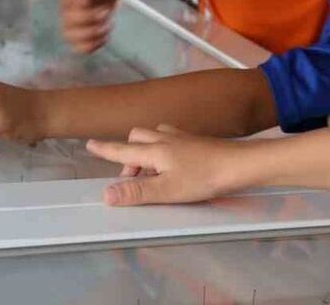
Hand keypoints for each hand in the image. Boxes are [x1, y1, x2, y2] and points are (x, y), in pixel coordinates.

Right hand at [60, 0, 126, 52]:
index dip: (80, 2)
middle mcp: (66, 7)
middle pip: (69, 21)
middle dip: (91, 19)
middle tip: (105, 11)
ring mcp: (70, 23)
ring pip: (71, 38)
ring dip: (92, 35)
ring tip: (106, 26)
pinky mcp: (79, 35)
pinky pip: (80, 48)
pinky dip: (93, 46)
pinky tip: (104, 35)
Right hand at [85, 124, 249, 205]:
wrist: (239, 164)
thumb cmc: (204, 177)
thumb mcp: (166, 190)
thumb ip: (136, 192)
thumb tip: (106, 194)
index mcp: (155, 151)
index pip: (122, 150)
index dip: (105, 150)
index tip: (90, 144)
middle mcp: (166, 139)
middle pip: (137, 137)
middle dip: (128, 153)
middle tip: (131, 178)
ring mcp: (182, 137)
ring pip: (154, 135)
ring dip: (146, 148)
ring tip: (152, 172)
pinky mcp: (196, 141)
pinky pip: (170, 137)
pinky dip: (163, 146)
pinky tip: (174, 161)